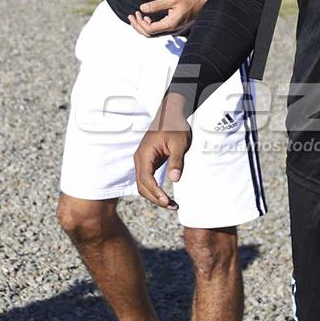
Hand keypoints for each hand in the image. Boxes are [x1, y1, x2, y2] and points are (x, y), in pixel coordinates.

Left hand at [128, 0, 210, 36]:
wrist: (204, 0)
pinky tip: (148, 18)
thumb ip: (156, 4)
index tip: (134, 13)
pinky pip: (159, 30)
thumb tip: (142, 8)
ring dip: (144, 26)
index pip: (149, 29)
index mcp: (170, 24)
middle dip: (138, 26)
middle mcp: (172, 30)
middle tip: (131, 17)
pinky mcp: (175, 26)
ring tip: (137, 17)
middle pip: (150, 34)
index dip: (139, 23)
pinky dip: (151, 26)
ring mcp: (174, 29)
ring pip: (154, 34)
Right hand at [134, 93, 191, 208]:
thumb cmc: (175, 126)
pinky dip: (155, 190)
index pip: (146, 179)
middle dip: (156, 198)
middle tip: (173, 206)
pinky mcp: (147, 162)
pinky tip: (166, 196)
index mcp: (145, 154)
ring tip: (172, 204)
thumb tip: (175, 179)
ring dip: (155, 196)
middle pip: (142, 185)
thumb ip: (177, 161)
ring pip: (143, 185)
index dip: (155, 192)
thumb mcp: (180, 144)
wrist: (171, 114)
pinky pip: (147, 180)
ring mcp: (142, 161)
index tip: (167, 201)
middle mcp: (140, 159)